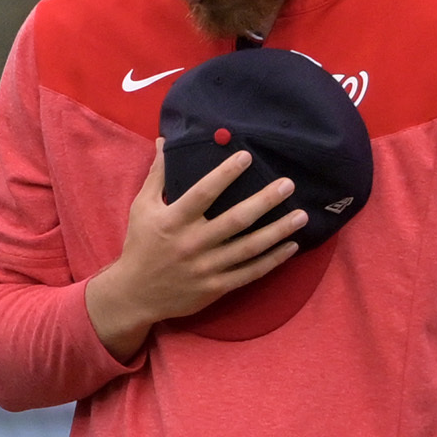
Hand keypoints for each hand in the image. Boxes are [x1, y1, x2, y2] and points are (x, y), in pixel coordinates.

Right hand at [84, 142, 303, 349]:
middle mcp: (191, 243)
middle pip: (235, 220)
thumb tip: (165, 142)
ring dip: (278, 231)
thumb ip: (157, 176)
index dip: (225, 174)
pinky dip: (273, 260)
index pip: (202, 194)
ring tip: (301, 215)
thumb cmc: (140, 245)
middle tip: (287, 185)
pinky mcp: (216, 287)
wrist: (135, 294)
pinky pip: (250, 272)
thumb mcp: (141, 208)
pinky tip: (291, 246)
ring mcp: (206, 267)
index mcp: (173, 221)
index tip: (247, 157)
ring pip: (249, 247)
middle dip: (264, 201)